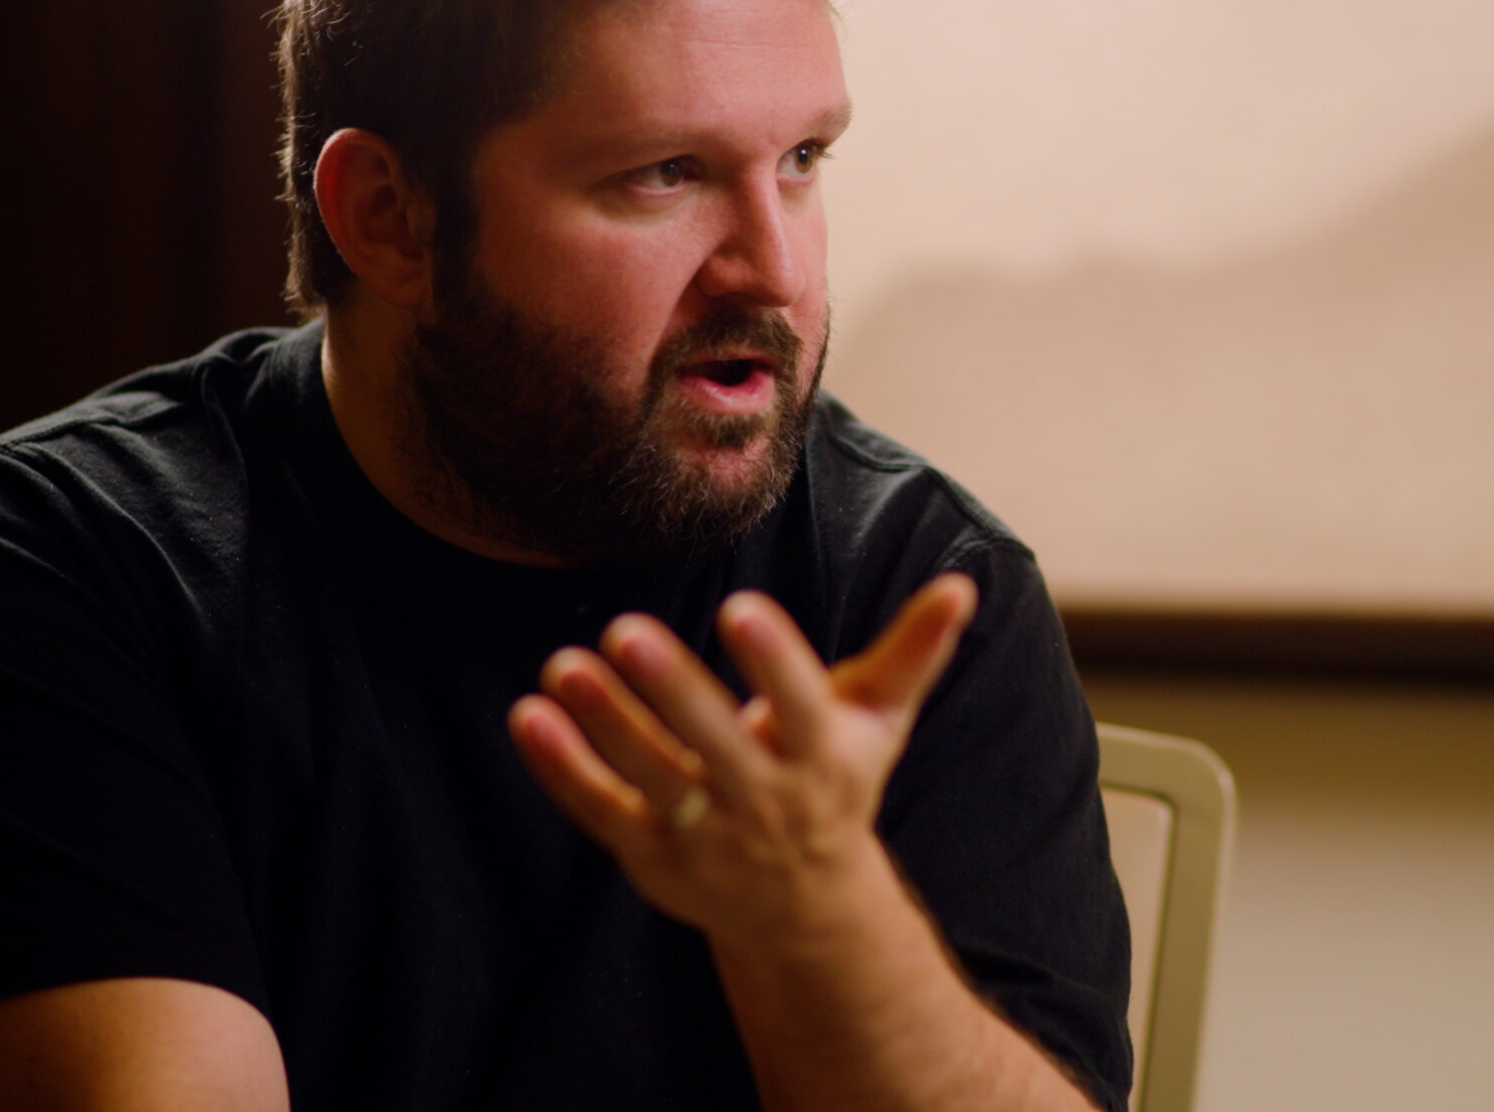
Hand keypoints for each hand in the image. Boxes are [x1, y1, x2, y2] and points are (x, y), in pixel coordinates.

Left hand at [507, 573, 976, 945]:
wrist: (804, 909)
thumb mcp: (879, 722)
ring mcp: (705, 835)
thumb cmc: (838, 783)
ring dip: (604, 723)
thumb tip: (963, 584)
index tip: (740, 607)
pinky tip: (530, 715)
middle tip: (625, 629)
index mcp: (822, 758)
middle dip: (672, 690)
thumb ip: (913, 652)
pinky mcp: (652, 857)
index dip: (775, 660)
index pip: (802, 705)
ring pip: (650, 777)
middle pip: (715, 744)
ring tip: (562, 664)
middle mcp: (765, 801)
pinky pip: (601, 810)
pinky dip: (563, 769)